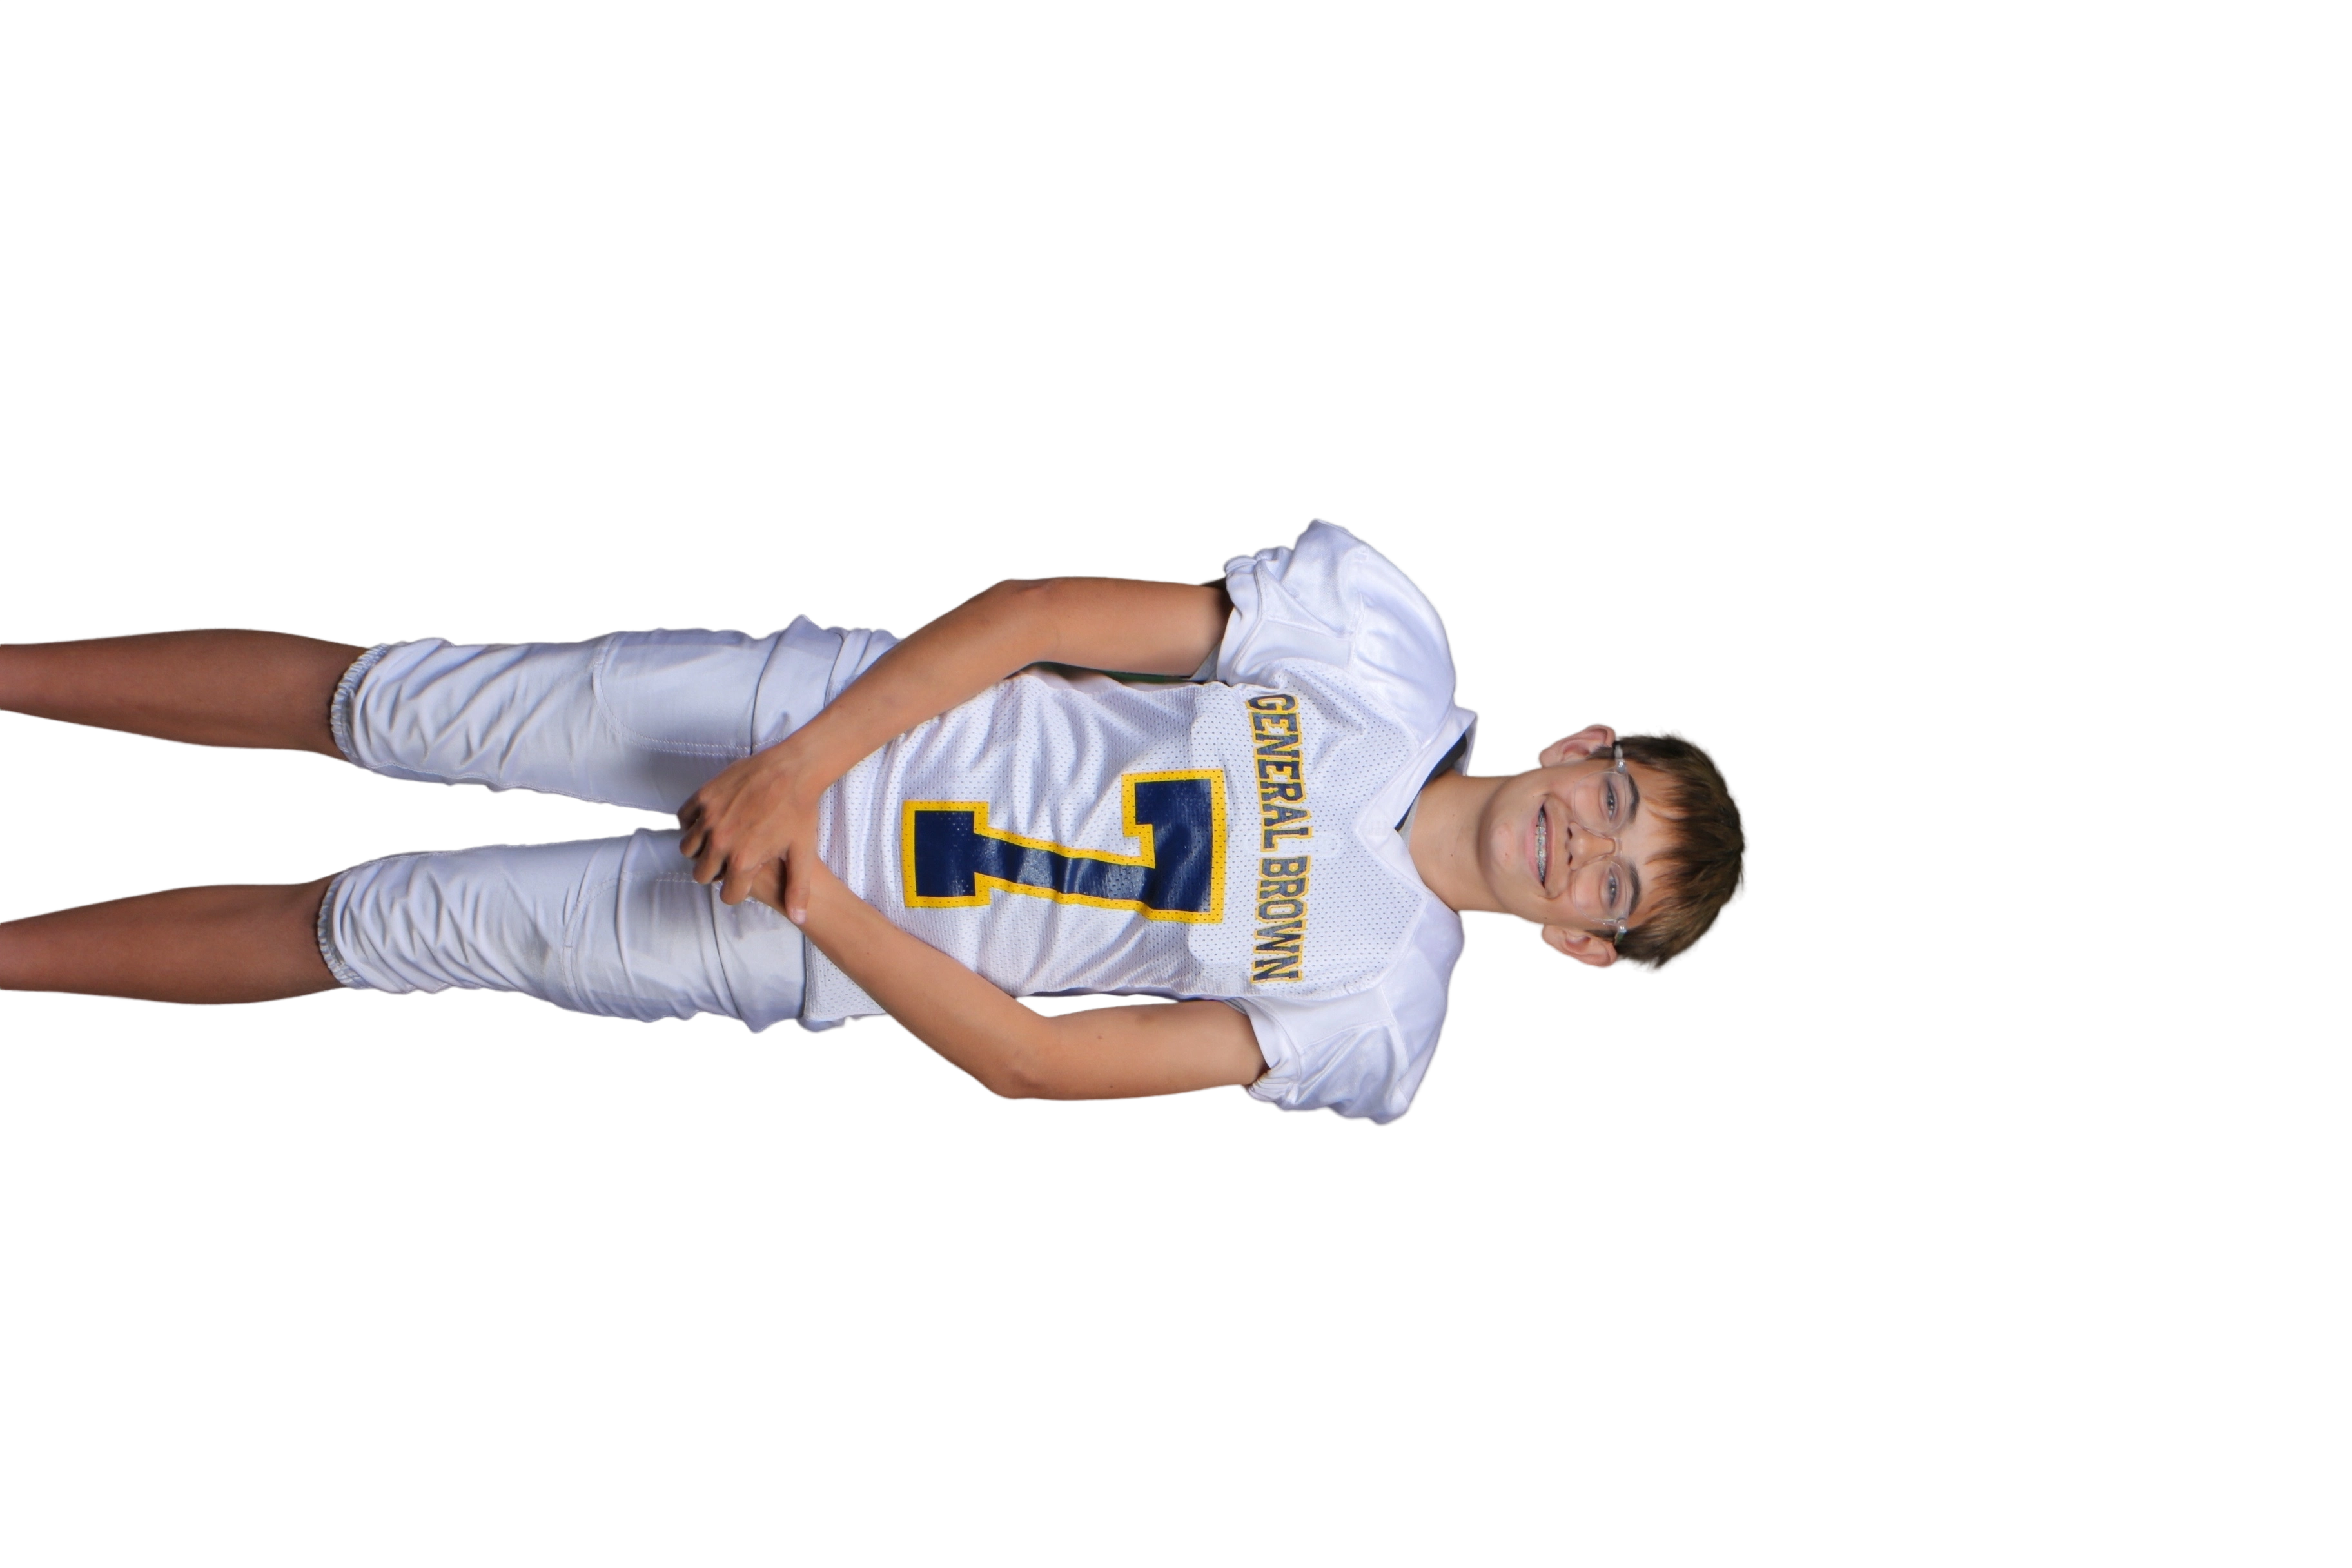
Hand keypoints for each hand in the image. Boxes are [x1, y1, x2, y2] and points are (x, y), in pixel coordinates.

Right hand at [676, 746, 823, 915]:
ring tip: (720, 843)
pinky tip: (711, 823)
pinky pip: (684, 819)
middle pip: (702, 875)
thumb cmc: (800, 810)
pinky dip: (692, 824)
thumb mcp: (802, 853)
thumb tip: (800, 919)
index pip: (727, 895)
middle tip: (731, 862)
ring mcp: (709, 818)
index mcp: (743, 860)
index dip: (738, 891)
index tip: (744, 880)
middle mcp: (721, 841)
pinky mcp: (704, 796)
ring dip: (701, 850)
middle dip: (716, 873)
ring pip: (688, 849)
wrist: (794, 769)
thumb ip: (798, 889)